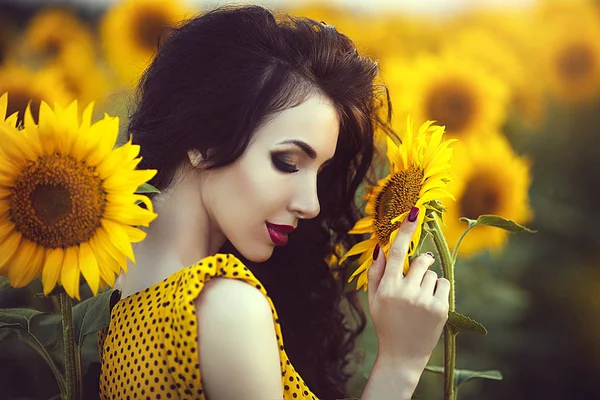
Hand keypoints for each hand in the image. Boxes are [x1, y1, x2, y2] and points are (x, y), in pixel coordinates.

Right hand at [367, 207, 449, 365]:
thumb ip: (376, 273)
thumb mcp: (373, 299)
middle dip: (419, 264)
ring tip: (419, 300)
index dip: (405, 230)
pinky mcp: (440, 309)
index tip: (414, 211)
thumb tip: (380, 247)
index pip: (398, 252)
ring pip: (432, 273)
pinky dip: (438, 290)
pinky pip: (443, 284)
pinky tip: (429, 304)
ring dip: (427, 280)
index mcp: (388, 288)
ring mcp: (425, 301)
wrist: (401, 356)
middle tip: (414, 278)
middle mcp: (406, 292)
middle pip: (420, 260)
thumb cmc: (385, 324)